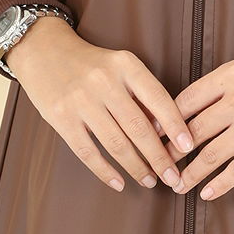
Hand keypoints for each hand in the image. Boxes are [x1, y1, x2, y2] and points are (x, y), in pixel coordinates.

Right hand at [4, 15, 193, 194]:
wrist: (44, 51)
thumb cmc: (91, 63)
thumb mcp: (119, 65)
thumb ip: (139, 93)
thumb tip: (164, 131)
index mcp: (126, 65)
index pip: (158, 98)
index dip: (175, 125)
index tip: (188, 147)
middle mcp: (105, 81)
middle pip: (139, 127)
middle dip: (159, 157)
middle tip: (173, 177)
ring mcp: (81, 101)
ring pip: (116, 143)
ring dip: (136, 167)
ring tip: (150, 181)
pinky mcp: (61, 118)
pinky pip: (88, 152)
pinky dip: (105, 171)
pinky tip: (119, 183)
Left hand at [158, 41, 233, 203]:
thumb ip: (222, 86)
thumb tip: (191, 111)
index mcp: (228, 75)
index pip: (183, 101)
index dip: (163, 121)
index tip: (149, 135)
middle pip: (190, 131)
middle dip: (169, 152)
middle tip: (156, 165)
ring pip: (208, 155)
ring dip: (189, 173)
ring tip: (176, 185)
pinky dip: (218, 185)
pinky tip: (207, 193)